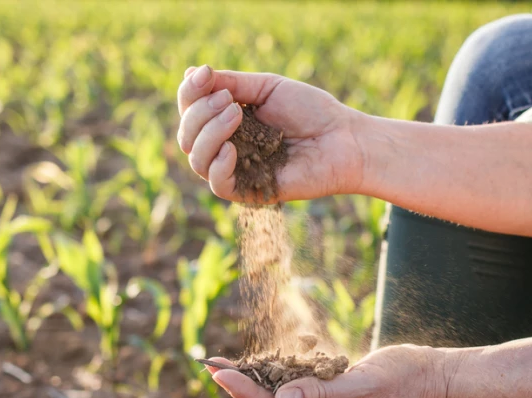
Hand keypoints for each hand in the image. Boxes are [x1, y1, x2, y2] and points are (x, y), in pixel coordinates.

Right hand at [176, 65, 367, 203]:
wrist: (344, 139)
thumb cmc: (312, 112)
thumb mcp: (269, 88)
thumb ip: (233, 83)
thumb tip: (191, 72)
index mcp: (227, 120)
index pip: (190, 110)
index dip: (189, 92)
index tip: (204, 75)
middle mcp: (226, 145)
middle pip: (187, 135)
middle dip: (200, 113)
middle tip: (228, 101)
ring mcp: (237, 170)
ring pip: (196, 159)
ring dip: (208, 134)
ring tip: (234, 114)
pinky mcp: (250, 191)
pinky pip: (217, 185)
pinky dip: (217, 165)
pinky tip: (232, 148)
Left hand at [206, 345, 448, 397]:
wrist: (428, 378)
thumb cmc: (404, 381)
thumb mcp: (365, 385)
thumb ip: (323, 393)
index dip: (248, 394)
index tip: (222, 374)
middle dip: (241, 388)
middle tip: (209, 366)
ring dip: (251, 383)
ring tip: (220, 365)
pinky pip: (291, 394)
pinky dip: (271, 378)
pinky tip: (251, 365)